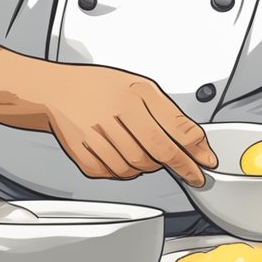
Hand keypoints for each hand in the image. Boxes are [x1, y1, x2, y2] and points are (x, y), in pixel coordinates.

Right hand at [30, 64, 217, 186]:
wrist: (56, 91)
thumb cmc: (99, 87)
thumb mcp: (140, 87)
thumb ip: (171, 115)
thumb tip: (197, 143)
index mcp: (130, 97)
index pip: (170, 135)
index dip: (192, 154)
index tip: (204, 164)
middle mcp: (111, 117)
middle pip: (154, 155)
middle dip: (174, 164)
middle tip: (184, 167)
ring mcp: (93, 138)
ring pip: (134, 168)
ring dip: (146, 166)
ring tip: (143, 150)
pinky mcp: (81, 155)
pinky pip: (112, 174)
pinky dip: (123, 171)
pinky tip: (122, 155)